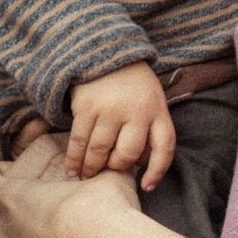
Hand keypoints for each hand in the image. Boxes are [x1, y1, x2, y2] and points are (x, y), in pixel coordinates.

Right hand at [66, 62, 175, 189]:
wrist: (105, 52)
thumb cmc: (132, 84)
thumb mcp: (152, 101)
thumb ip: (149, 130)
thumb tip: (138, 167)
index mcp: (157, 110)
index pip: (164, 148)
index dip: (157, 171)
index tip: (147, 186)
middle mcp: (136, 111)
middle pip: (127, 155)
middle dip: (115, 167)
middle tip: (106, 170)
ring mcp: (110, 109)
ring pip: (100, 151)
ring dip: (91, 168)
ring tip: (85, 175)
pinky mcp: (86, 107)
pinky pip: (79, 141)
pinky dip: (74, 159)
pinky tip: (72, 169)